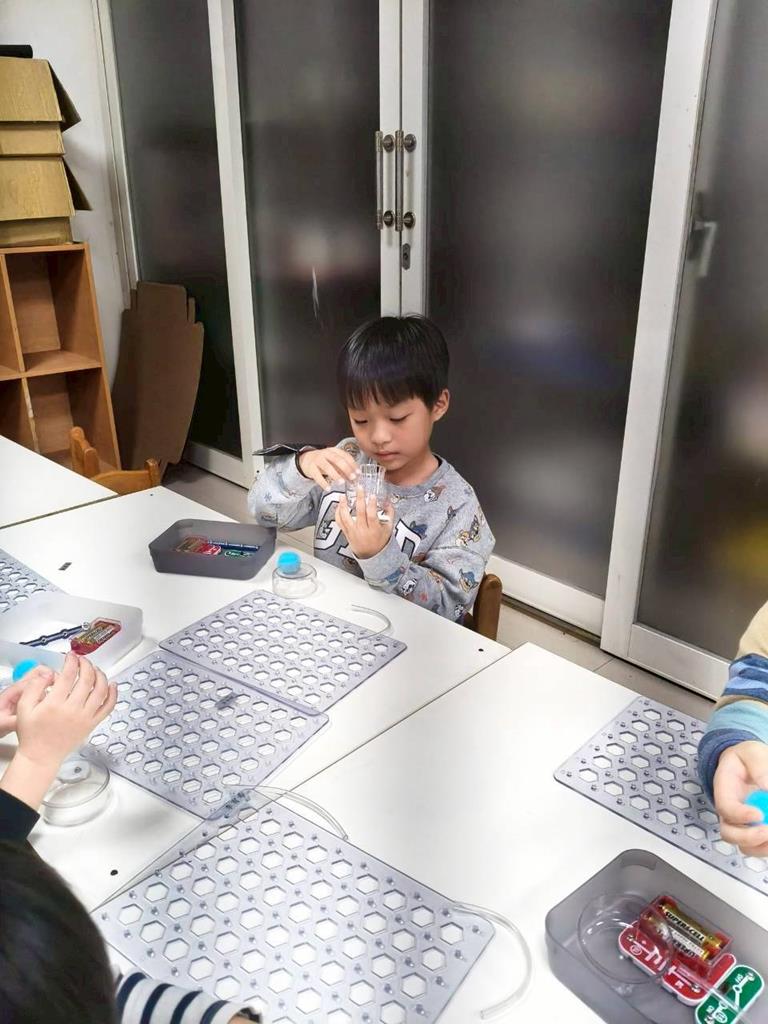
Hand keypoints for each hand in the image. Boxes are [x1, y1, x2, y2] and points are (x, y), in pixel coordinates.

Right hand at [0, 654, 117, 812]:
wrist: (41, 756)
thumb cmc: (32, 733)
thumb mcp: (24, 708)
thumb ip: (34, 687)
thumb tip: (49, 673)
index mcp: (54, 704)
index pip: (68, 675)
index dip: (71, 661)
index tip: (71, 656)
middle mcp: (73, 710)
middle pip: (87, 680)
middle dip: (86, 664)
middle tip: (82, 660)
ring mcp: (85, 717)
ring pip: (101, 691)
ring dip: (100, 675)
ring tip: (95, 669)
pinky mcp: (92, 724)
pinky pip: (108, 707)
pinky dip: (113, 694)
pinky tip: (113, 684)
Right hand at [298, 447, 357, 488]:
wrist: (306, 459)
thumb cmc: (324, 461)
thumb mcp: (334, 463)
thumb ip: (344, 470)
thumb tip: (354, 479)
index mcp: (334, 451)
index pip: (345, 456)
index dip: (353, 464)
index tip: (358, 472)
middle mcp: (326, 454)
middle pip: (337, 460)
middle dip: (346, 469)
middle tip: (352, 477)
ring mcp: (318, 460)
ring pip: (327, 467)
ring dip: (335, 475)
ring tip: (341, 482)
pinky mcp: (311, 468)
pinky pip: (317, 476)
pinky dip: (323, 483)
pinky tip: (328, 488)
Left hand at [336, 491, 393, 558]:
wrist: (370, 555)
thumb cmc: (380, 541)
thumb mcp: (388, 528)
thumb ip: (389, 514)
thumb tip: (388, 501)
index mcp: (374, 530)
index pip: (372, 516)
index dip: (372, 505)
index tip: (372, 496)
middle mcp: (362, 531)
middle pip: (359, 513)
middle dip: (360, 499)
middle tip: (359, 488)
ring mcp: (353, 532)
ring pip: (346, 517)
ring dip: (343, 505)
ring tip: (343, 496)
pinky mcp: (346, 533)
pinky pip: (339, 522)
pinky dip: (337, 513)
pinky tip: (338, 505)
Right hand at [713, 740, 767, 855]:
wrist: (750, 764)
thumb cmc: (748, 758)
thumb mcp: (752, 753)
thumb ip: (759, 766)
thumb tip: (767, 788)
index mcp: (724, 790)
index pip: (726, 807)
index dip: (741, 815)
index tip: (759, 814)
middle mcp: (729, 811)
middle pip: (729, 833)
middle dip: (749, 837)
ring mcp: (741, 824)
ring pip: (744, 846)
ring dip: (761, 847)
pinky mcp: (754, 830)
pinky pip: (758, 846)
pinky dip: (767, 846)